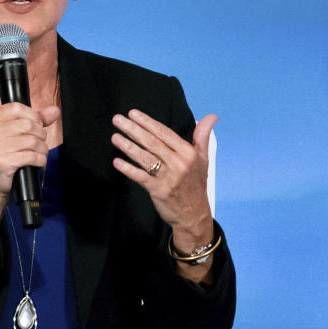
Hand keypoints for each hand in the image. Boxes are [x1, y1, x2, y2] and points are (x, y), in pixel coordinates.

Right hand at [0, 103, 60, 197]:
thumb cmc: (5, 154)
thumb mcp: (16, 132)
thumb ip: (35, 119)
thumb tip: (54, 110)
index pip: (17, 108)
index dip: (33, 116)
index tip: (36, 125)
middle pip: (28, 124)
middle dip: (40, 134)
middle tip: (38, 142)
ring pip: (32, 140)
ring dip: (42, 148)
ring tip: (39, 153)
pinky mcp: (2, 162)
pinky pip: (31, 156)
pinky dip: (40, 159)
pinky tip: (37, 161)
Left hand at [111, 110, 217, 249]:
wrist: (194, 215)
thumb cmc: (196, 184)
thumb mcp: (203, 159)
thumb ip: (203, 136)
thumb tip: (212, 116)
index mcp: (188, 153)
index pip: (164, 133)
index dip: (147, 122)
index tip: (133, 113)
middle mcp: (179, 163)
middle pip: (152, 142)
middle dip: (133, 129)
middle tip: (117, 119)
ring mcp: (168, 177)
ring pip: (145, 158)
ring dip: (128, 146)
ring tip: (115, 137)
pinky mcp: (159, 190)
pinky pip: (141, 177)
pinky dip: (128, 169)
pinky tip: (117, 162)